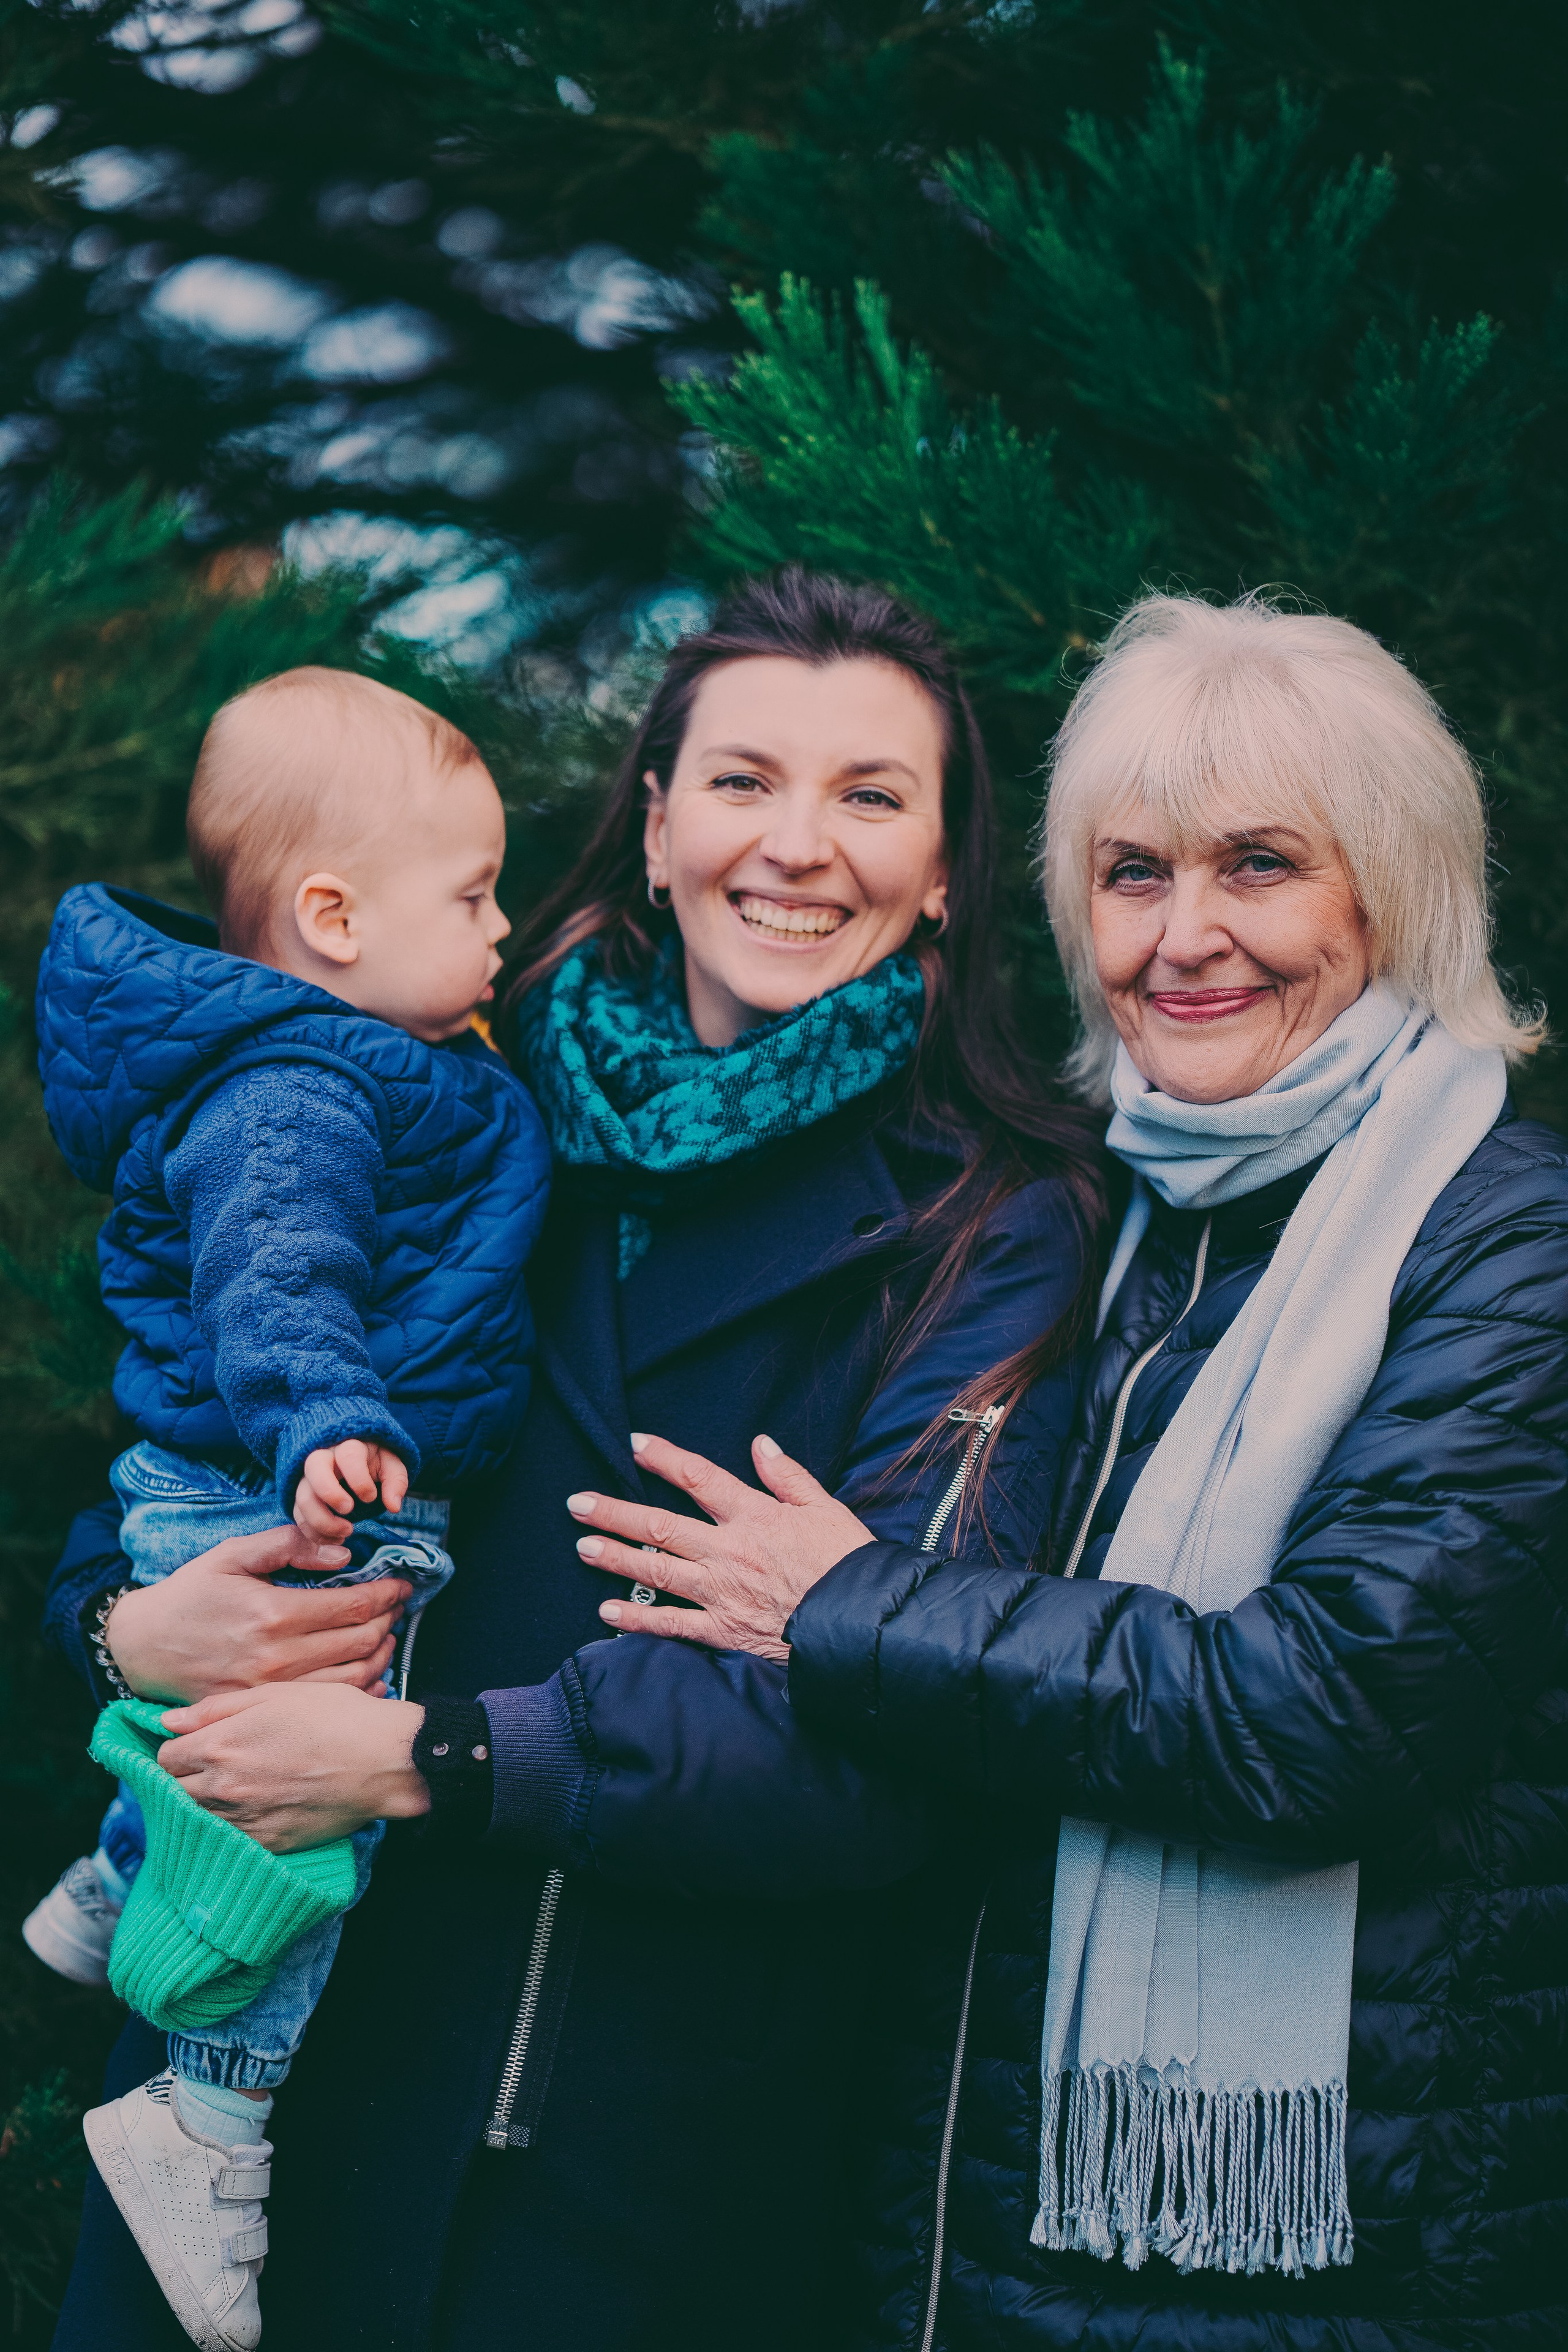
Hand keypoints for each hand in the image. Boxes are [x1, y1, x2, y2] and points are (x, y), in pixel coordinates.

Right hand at [105, 1524, 412, 1704]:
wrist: (143, 1646)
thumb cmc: (191, 1594)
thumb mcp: (232, 1555)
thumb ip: (288, 1545)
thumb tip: (344, 1552)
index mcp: (274, 1613)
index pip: (354, 1606)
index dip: (387, 1594)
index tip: (402, 1585)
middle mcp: (277, 1657)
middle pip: (361, 1641)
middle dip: (390, 1621)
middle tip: (398, 1607)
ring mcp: (272, 1690)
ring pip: (352, 1677)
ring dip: (382, 1654)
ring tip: (388, 1635)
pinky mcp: (264, 1710)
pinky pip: (327, 1703)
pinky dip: (360, 1689)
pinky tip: (371, 1675)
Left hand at [157, 1683, 430, 1851]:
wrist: (383, 1760)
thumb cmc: (335, 1716)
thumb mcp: (275, 1694)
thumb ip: (216, 1708)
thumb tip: (169, 1722)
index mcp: (220, 1745)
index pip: (165, 1756)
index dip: (179, 1746)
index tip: (196, 1742)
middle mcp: (223, 1787)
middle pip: (173, 1790)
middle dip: (185, 1776)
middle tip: (212, 1764)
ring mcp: (244, 1820)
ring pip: (196, 1818)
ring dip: (204, 1802)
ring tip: (233, 1785)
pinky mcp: (267, 1843)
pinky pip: (227, 1839)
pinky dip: (230, 1825)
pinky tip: (252, 1807)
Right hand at [295, 1441, 408, 1538]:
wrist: (357, 1464)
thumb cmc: (375, 1463)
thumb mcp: (391, 1466)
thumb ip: (396, 1482)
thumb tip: (393, 1506)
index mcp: (349, 1445)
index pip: (348, 1454)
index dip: (359, 1479)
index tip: (371, 1497)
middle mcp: (324, 1457)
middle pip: (314, 1468)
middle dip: (330, 1493)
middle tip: (349, 1510)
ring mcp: (308, 1477)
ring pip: (303, 1496)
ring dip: (322, 1520)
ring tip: (346, 1533)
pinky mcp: (302, 1497)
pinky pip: (299, 1516)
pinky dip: (314, 1533)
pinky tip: (335, 1540)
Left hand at [568, 1432, 872, 1661]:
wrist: (860, 1622)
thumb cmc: (847, 1563)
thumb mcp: (825, 1507)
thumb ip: (788, 1476)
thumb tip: (760, 1444)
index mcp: (754, 1516)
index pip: (699, 1477)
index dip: (663, 1458)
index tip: (634, 1444)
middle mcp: (727, 1551)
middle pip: (660, 1526)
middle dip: (615, 1513)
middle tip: (577, 1504)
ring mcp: (721, 1593)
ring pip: (656, 1571)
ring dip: (616, 1557)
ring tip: (582, 1546)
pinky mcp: (722, 1630)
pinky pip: (672, 1624)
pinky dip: (638, 1619)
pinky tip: (608, 1611)